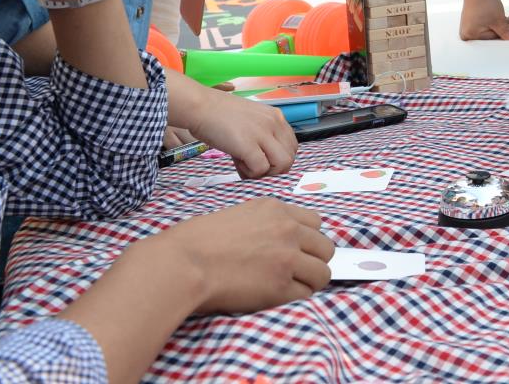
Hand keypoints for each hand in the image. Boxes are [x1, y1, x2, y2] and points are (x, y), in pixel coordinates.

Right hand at [151, 198, 333, 315]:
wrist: (183, 264)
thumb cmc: (197, 242)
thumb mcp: (238, 216)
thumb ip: (265, 224)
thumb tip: (279, 241)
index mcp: (276, 209)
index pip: (315, 223)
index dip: (307, 240)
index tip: (297, 251)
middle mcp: (287, 230)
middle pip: (325, 248)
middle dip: (313, 261)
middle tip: (295, 272)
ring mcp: (287, 258)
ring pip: (322, 273)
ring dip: (309, 281)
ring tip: (288, 287)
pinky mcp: (280, 286)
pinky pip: (305, 294)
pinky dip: (295, 298)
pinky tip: (276, 297)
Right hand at [187, 87, 298, 178]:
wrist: (199, 106)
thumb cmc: (218, 115)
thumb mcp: (250, 120)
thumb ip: (262, 134)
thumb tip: (265, 159)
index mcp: (276, 117)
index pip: (292, 146)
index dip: (277, 159)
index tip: (261, 161)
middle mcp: (274, 123)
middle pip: (290, 157)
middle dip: (273, 169)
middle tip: (253, 167)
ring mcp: (263, 133)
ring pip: (283, 164)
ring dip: (265, 173)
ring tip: (246, 166)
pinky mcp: (248, 144)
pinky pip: (261, 168)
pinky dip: (250, 173)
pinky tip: (237, 164)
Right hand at [460, 0, 508, 40]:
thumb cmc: (485, 3)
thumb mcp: (498, 20)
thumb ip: (505, 32)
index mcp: (470, 35)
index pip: (492, 38)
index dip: (506, 33)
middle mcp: (466, 32)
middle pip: (491, 33)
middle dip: (505, 27)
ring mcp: (468, 26)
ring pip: (490, 27)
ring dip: (502, 22)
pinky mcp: (471, 20)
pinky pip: (485, 23)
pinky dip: (495, 20)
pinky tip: (504, 16)